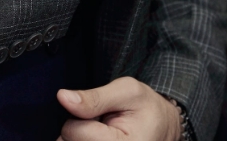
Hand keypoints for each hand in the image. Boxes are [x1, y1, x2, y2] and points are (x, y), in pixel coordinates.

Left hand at [56, 77, 181, 140]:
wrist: (163, 125)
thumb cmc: (146, 106)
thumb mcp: (126, 91)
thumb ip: (94, 97)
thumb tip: (63, 97)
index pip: (74, 132)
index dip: (78, 116)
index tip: (97, 111)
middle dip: (78, 128)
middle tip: (100, 121)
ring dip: (80, 136)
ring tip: (101, 130)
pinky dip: (82, 139)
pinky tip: (96, 136)